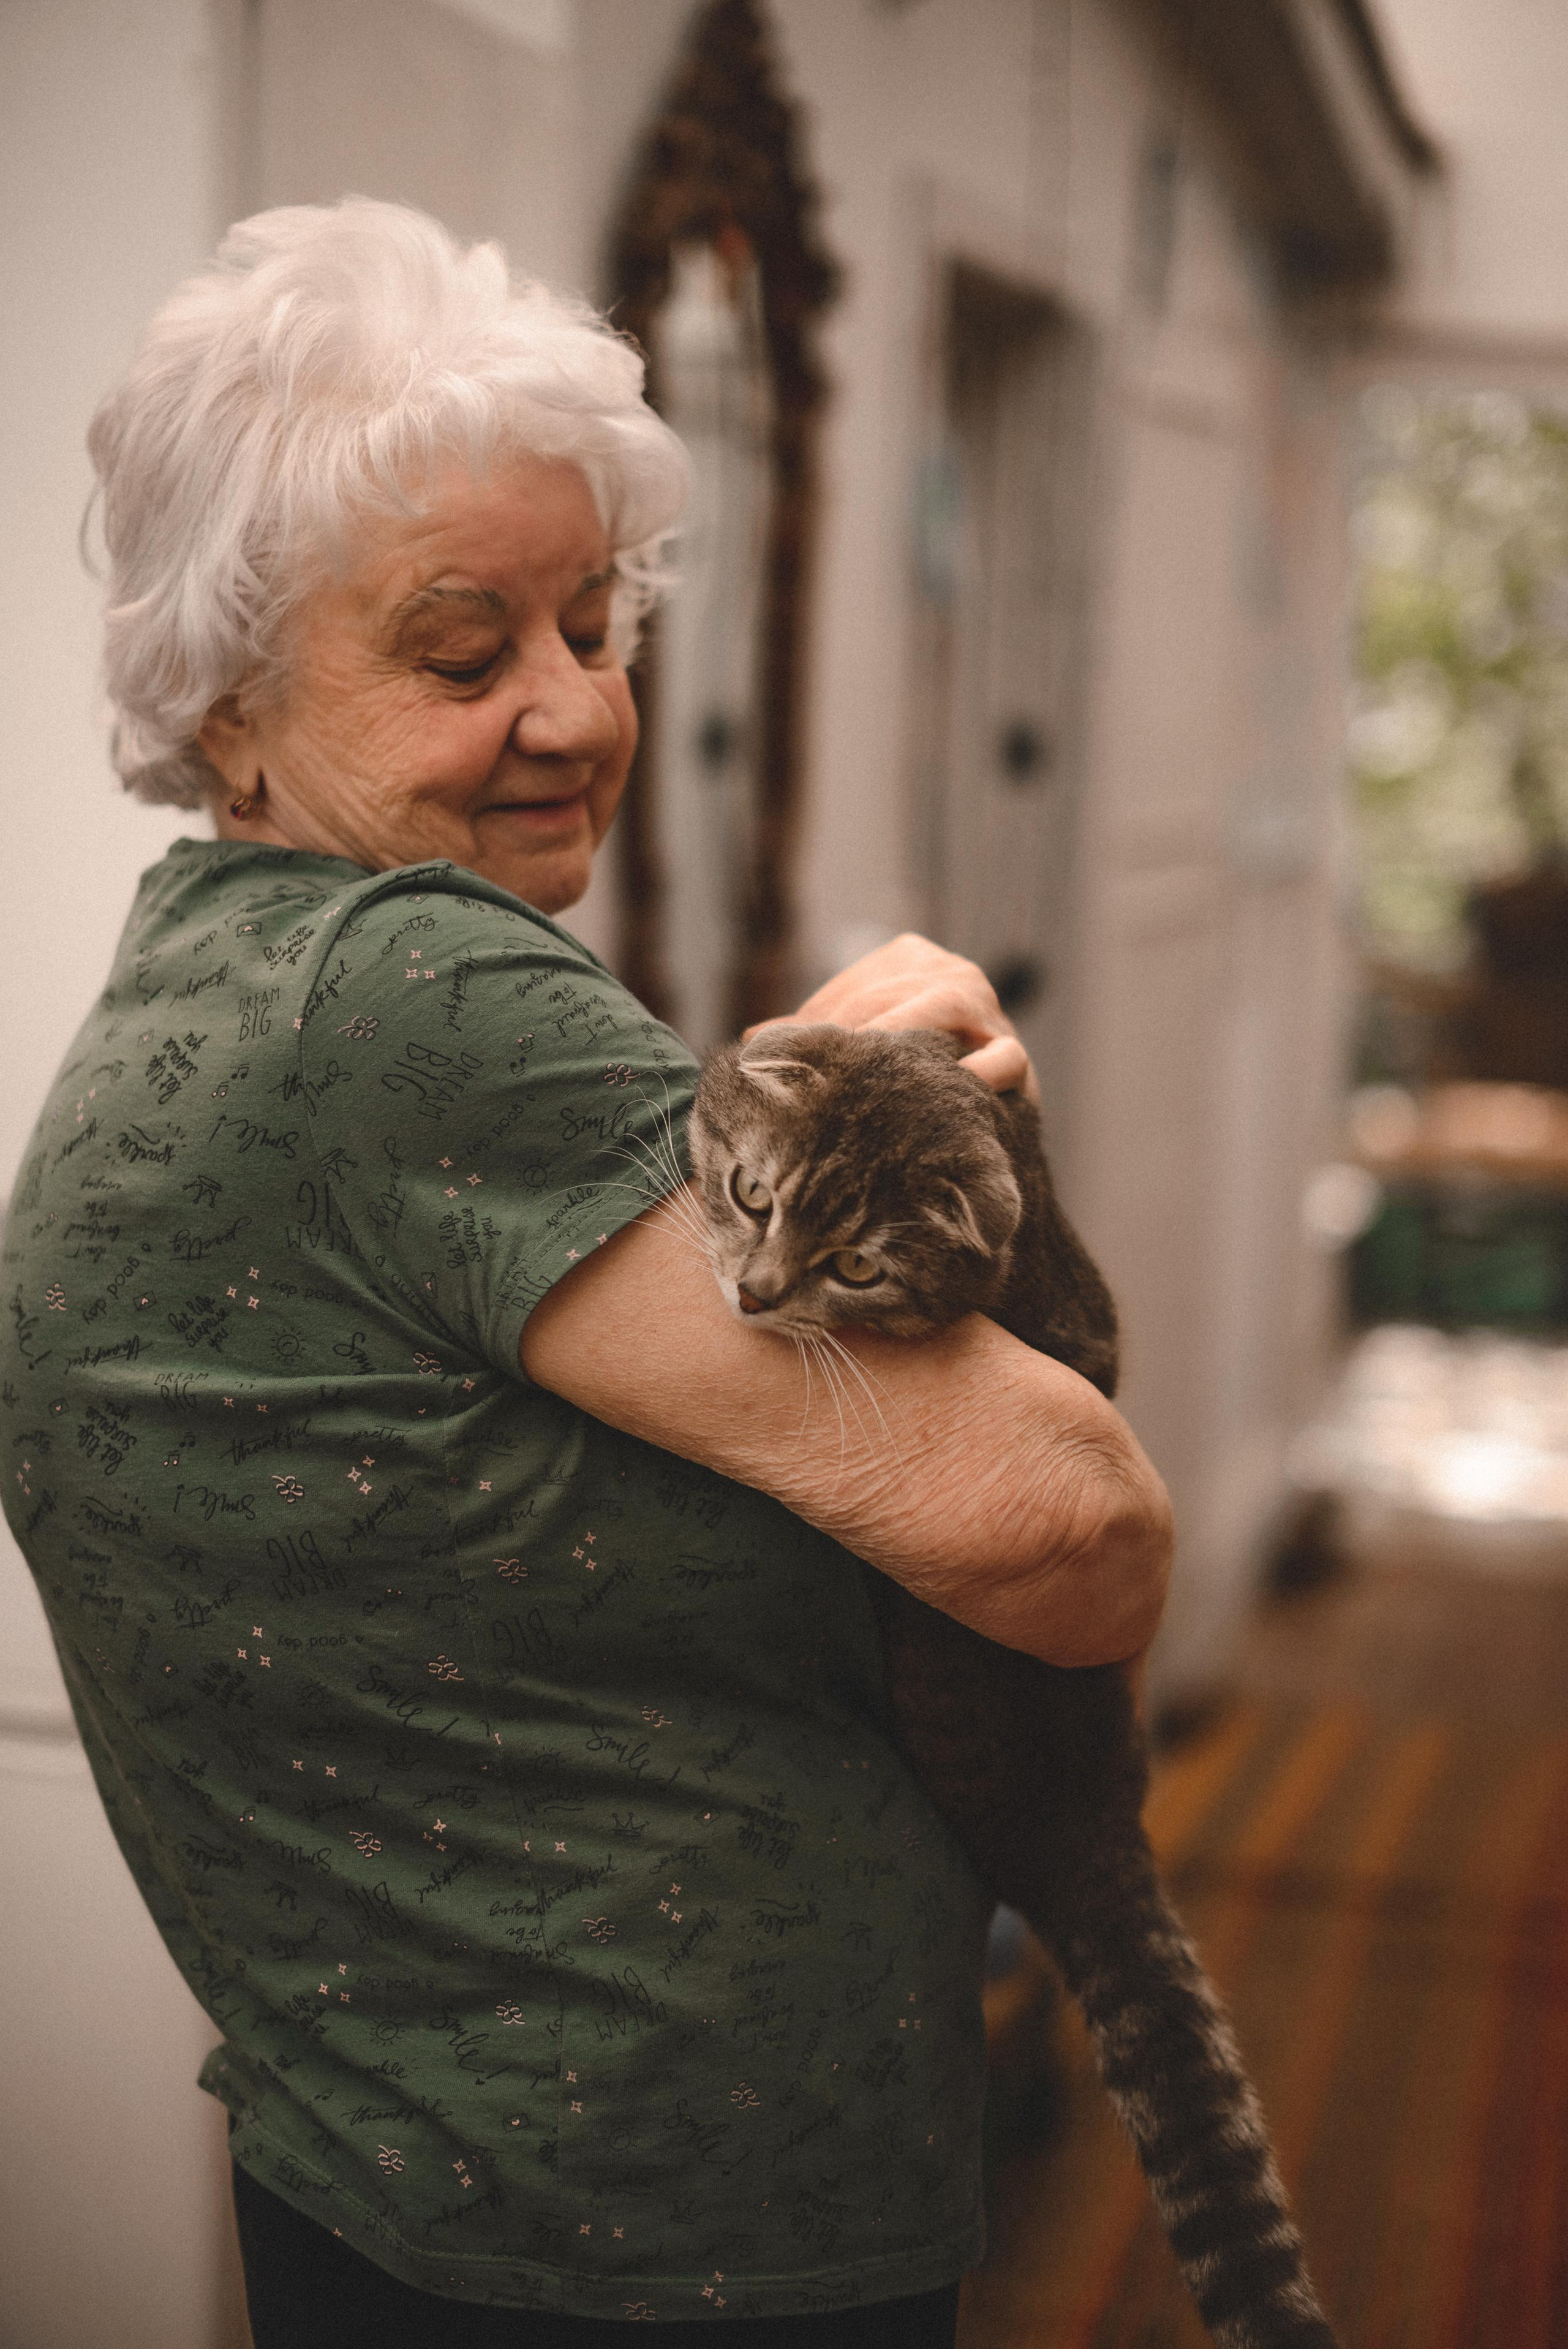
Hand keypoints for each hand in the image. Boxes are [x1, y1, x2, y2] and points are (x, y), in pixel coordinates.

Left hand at [753, 934, 1039, 1101]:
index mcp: (911, 958)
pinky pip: (1004, 1056)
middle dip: (850, 1037)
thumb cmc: (909, 1068)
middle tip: (814, 1079)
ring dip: (903, 1039)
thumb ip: (816, 1034)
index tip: (781, 1061)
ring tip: (866, 1076)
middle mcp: (953, 971)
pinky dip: (981, 1069)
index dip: (817, 1028)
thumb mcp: (864, 1040)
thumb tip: (752, 1041)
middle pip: (891, 997)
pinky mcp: (1014, 1051)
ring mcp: (988, 1009)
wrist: (982, 1107)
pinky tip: (953, 1084)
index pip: (856, 990)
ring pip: (944, 1007)